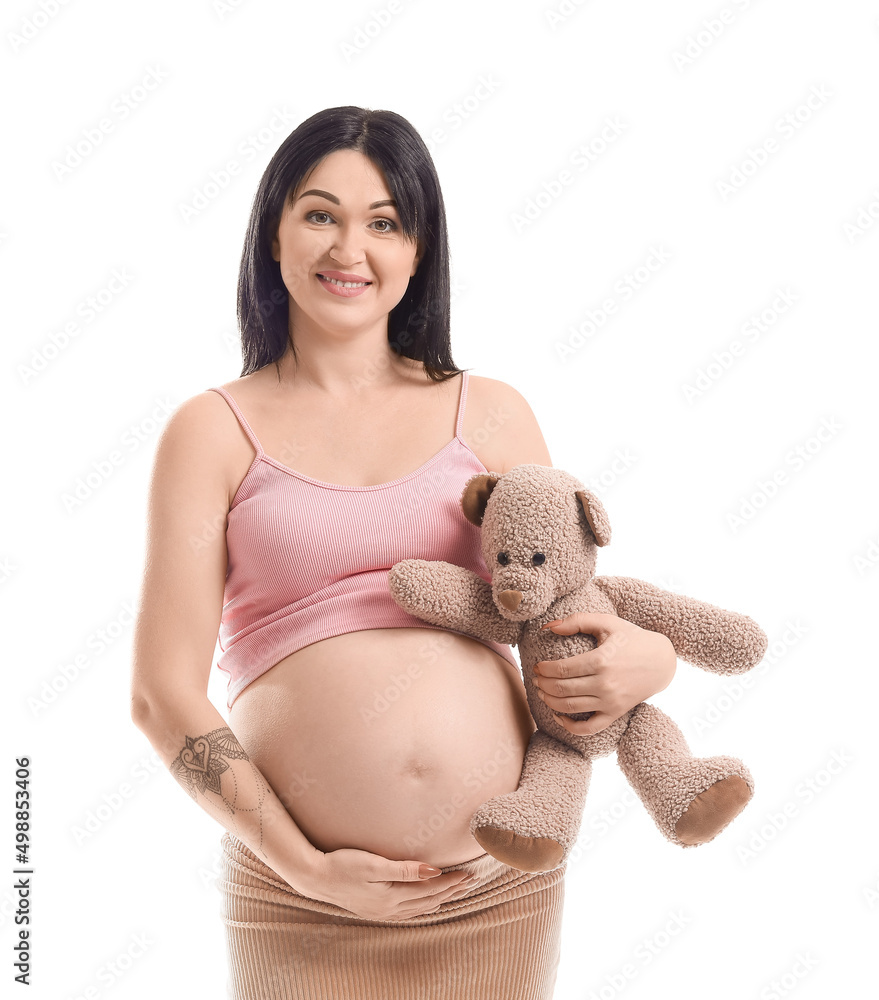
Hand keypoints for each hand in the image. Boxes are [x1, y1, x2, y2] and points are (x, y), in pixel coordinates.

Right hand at [290, 847, 477, 920]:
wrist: (315, 877)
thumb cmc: (342, 865)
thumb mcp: (373, 863)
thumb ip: (404, 869)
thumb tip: (432, 872)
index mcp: (391, 897)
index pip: (430, 889)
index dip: (450, 881)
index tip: (468, 873)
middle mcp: (390, 909)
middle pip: (428, 900)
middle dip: (451, 890)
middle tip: (470, 880)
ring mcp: (382, 911)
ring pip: (419, 908)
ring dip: (439, 899)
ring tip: (455, 891)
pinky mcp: (375, 909)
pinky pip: (407, 911)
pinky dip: (422, 907)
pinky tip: (426, 904)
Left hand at [533, 612, 676, 735]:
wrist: (662, 661)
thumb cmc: (632, 638)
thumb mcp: (607, 622)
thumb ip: (577, 620)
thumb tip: (548, 627)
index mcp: (601, 660)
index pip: (561, 669)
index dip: (543, 669)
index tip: (536, 666)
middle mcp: (605, 684)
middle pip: (561, 689)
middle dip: (542, 684)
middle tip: (535, 678)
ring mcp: (611, 702)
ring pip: (570, 708)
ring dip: (549, 701)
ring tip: (542, 691)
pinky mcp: (616, 714)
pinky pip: (589, 728)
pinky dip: (569, 727)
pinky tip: (557, 716)